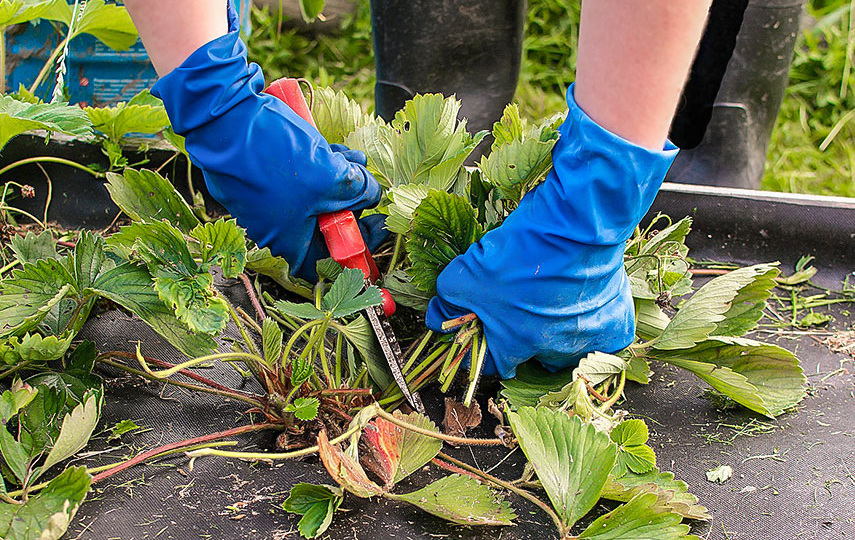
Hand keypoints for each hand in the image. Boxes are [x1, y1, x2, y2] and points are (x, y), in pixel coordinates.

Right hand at [151, 3, 380, 279]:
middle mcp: (274, 225)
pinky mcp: (262, 175)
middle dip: (351, 205)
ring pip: (314, 196)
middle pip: (323, 225)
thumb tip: (372, 192)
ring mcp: (266, 199)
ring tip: (359, 162)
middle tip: (371, 188)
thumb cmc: (276, 158)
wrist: (225, 118)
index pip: (327, 260)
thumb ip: (358, 190)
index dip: (356, 248)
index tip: (377, 228)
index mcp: (288, 239)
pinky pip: (299, 179)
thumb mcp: (331, 177)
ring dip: (340, 181)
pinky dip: (320, 167)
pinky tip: (339, 151)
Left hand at [425, 85, 677, 378]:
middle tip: (520, 309)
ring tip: (552, 305)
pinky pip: (604, 341)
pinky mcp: (616, 327)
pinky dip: (594, 327)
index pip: (491, 363)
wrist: (578, 225)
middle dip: (521, 338)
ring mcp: (586, 342)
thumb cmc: (521, 250)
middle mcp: (551, 351)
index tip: (481, 331)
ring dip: (558, 335)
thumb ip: (448, 300)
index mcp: (513, 344)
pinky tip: (584, 306)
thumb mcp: (466, 273)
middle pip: (530, 357)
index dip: (481, 347)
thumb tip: (435, 318)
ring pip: (567, 352)